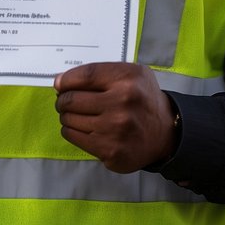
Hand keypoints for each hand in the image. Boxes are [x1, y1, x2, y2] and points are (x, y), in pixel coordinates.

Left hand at [53, 62, 177, 172]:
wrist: (165, 133)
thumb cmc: (142, 99)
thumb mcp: (131, 73)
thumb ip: (99, 72)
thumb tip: (61, 82)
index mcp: (127, 79)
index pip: (83, 76)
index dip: (66, 80)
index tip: (59, 84)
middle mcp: (121, 103)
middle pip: (72, 99)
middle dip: (63, 99)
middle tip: (65, 101)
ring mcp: (115, 130)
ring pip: (69, 119)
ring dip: (67, 115)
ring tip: (76, 114)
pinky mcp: (110, 151)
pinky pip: (73, 136)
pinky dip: (71, 130)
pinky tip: (81, 127)